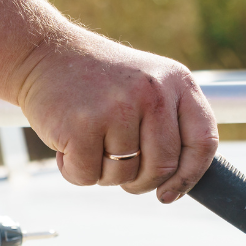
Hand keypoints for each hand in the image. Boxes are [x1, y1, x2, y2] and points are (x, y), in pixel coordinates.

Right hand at [18, 32, 218, 202]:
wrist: (43, 52)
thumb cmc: (97, 80)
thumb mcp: (147, 85)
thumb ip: (169, 124)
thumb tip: (178, 183)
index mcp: (176, 81)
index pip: (203, 142)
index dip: (189, 176)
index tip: (168, 193)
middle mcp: (152, 92)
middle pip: (163, 167)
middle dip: (140, 181)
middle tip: (117, 167)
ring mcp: (118, 107)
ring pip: (124, 175)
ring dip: (103, 172)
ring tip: (89, 140)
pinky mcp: (82, 125)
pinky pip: (88, 176)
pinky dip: (74, 170)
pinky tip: (68, 142)